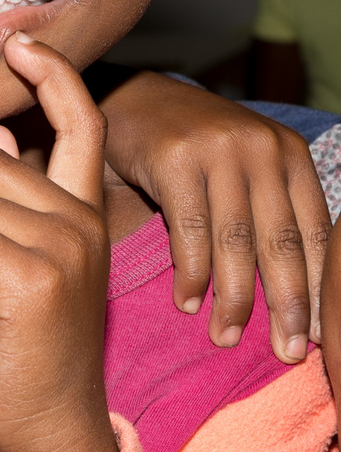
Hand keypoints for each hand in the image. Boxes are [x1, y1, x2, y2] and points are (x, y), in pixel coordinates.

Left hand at [0, 34, 115, 451]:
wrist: (51, 431)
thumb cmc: (25, 350)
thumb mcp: (12, 266)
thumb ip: (7, 202)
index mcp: (82, 212)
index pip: (82, 123)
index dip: (54, 75)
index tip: (22, 44)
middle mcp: (81, 220)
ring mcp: (64, 245)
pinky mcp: (35, 276)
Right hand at [97, 69, 330, 361]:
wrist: (134, 98)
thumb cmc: (194, 144)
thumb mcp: (245, 165)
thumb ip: (271, 211)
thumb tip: (299, 296)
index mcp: (288, 151)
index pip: (313, 231)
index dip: (317, 289)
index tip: (312, 335)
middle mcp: (259, 147)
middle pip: (280, 240)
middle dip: (286, 305)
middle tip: (285, 353)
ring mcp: (217, 150)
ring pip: (235, 242)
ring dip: (233, 300)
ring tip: (225, 337)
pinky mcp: (175, 157)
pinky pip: (190, 231)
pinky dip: (190, 274)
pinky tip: (186, 301)